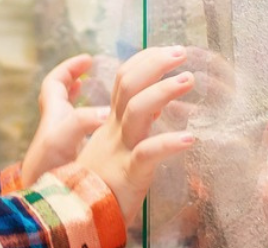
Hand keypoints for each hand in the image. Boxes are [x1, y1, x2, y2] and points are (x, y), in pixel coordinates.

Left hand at [21, 54, 109, 186]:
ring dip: (93, 106)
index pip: (55, 82)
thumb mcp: (58, 140)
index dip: (69, 67)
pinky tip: (118, 134)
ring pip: (76, 118)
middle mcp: (56, 128)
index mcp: (52, 116)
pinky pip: (86, 140)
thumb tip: (106, 112)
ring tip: (118, 101)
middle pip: (63, 97)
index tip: (87, 60)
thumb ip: (80, 122)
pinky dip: (100, 132)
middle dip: (80, 83)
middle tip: (101, 77)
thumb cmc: (44, 171)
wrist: (39, 208)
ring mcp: (63, 147)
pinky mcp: (73, 163)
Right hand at [74, 46, 196, 222]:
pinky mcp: (129, 174)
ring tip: (188, 79)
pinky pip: (148, 153)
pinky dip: (169, 144)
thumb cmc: (100, 185)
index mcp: (110, 123)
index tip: (167, 50)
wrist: (76, 217)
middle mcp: (113, 131)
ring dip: (164, 91)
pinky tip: (191, 139)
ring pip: (137, 110)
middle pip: (128, 84)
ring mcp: (120, 150)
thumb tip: (158, 105)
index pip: (124, 79)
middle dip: (155, 63)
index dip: (145, 60)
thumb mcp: (113, 149)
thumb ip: (132, 126)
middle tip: (181, 52)